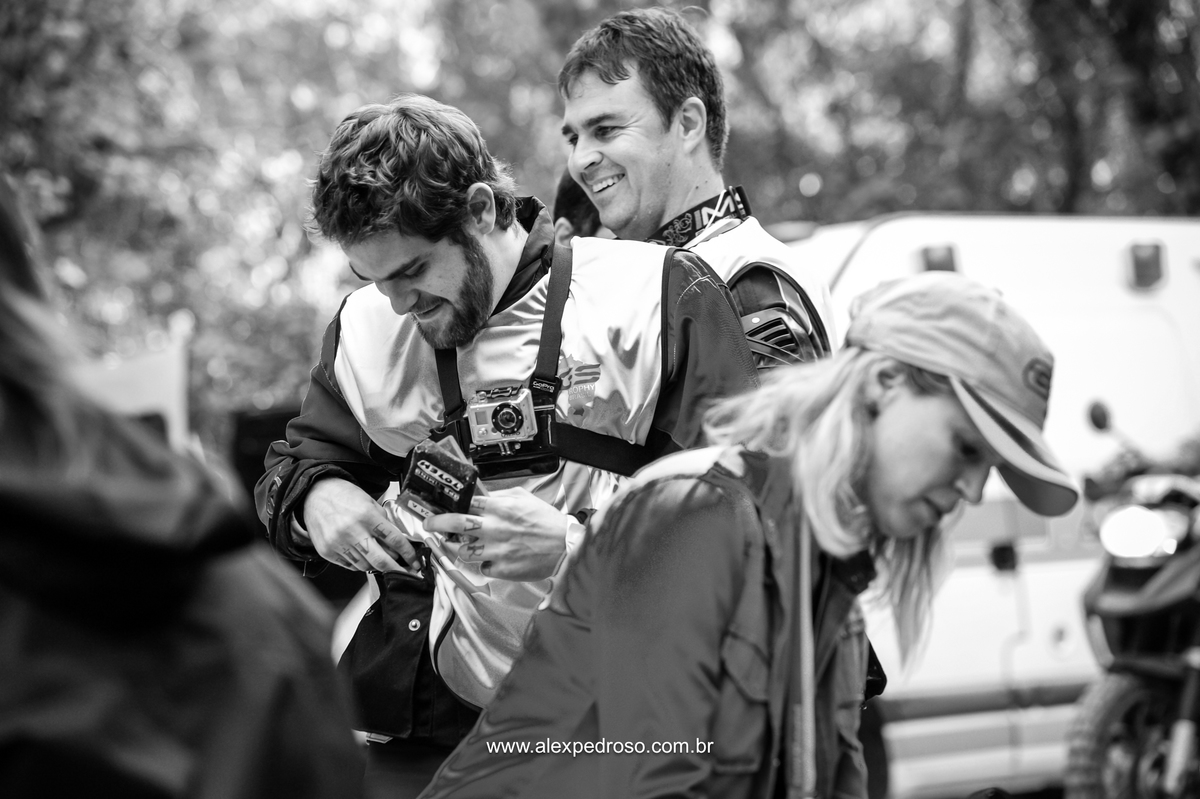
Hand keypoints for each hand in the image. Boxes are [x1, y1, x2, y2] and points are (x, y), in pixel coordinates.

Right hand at [301, 477, 420, 573]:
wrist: (314, 495)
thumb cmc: (342, 496)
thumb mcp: (369, 501)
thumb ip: (383, 521)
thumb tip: (397, 542)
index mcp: (366, 515)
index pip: (394, 539)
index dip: (408, 553)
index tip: (414, 561)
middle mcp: (352, 531)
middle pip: (380, 560)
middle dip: (397, 569)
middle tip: (405, 572)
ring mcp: (338, 543)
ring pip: (365, 566)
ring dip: (378, 567)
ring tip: (383, 561)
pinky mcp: (328, 551)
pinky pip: (350, 566)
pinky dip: (361, 565)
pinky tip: (364, 558)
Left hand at [423, 487, 569, 581]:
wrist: (566, 546)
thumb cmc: (546, 521)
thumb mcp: (524, 498)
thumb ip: (500, 495)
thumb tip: (481, 495)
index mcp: (499, 508)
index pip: (464, 503)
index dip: (447, 504)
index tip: (437, 507)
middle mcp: (494, 528)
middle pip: (455, 524)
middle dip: (436, 523)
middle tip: (429, 524)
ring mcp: (496, 550)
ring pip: (462, 551)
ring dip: (459, 548)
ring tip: (462, 545)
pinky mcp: (501, 569)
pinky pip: (482, 568)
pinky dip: (484, 564)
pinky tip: (492, 559)